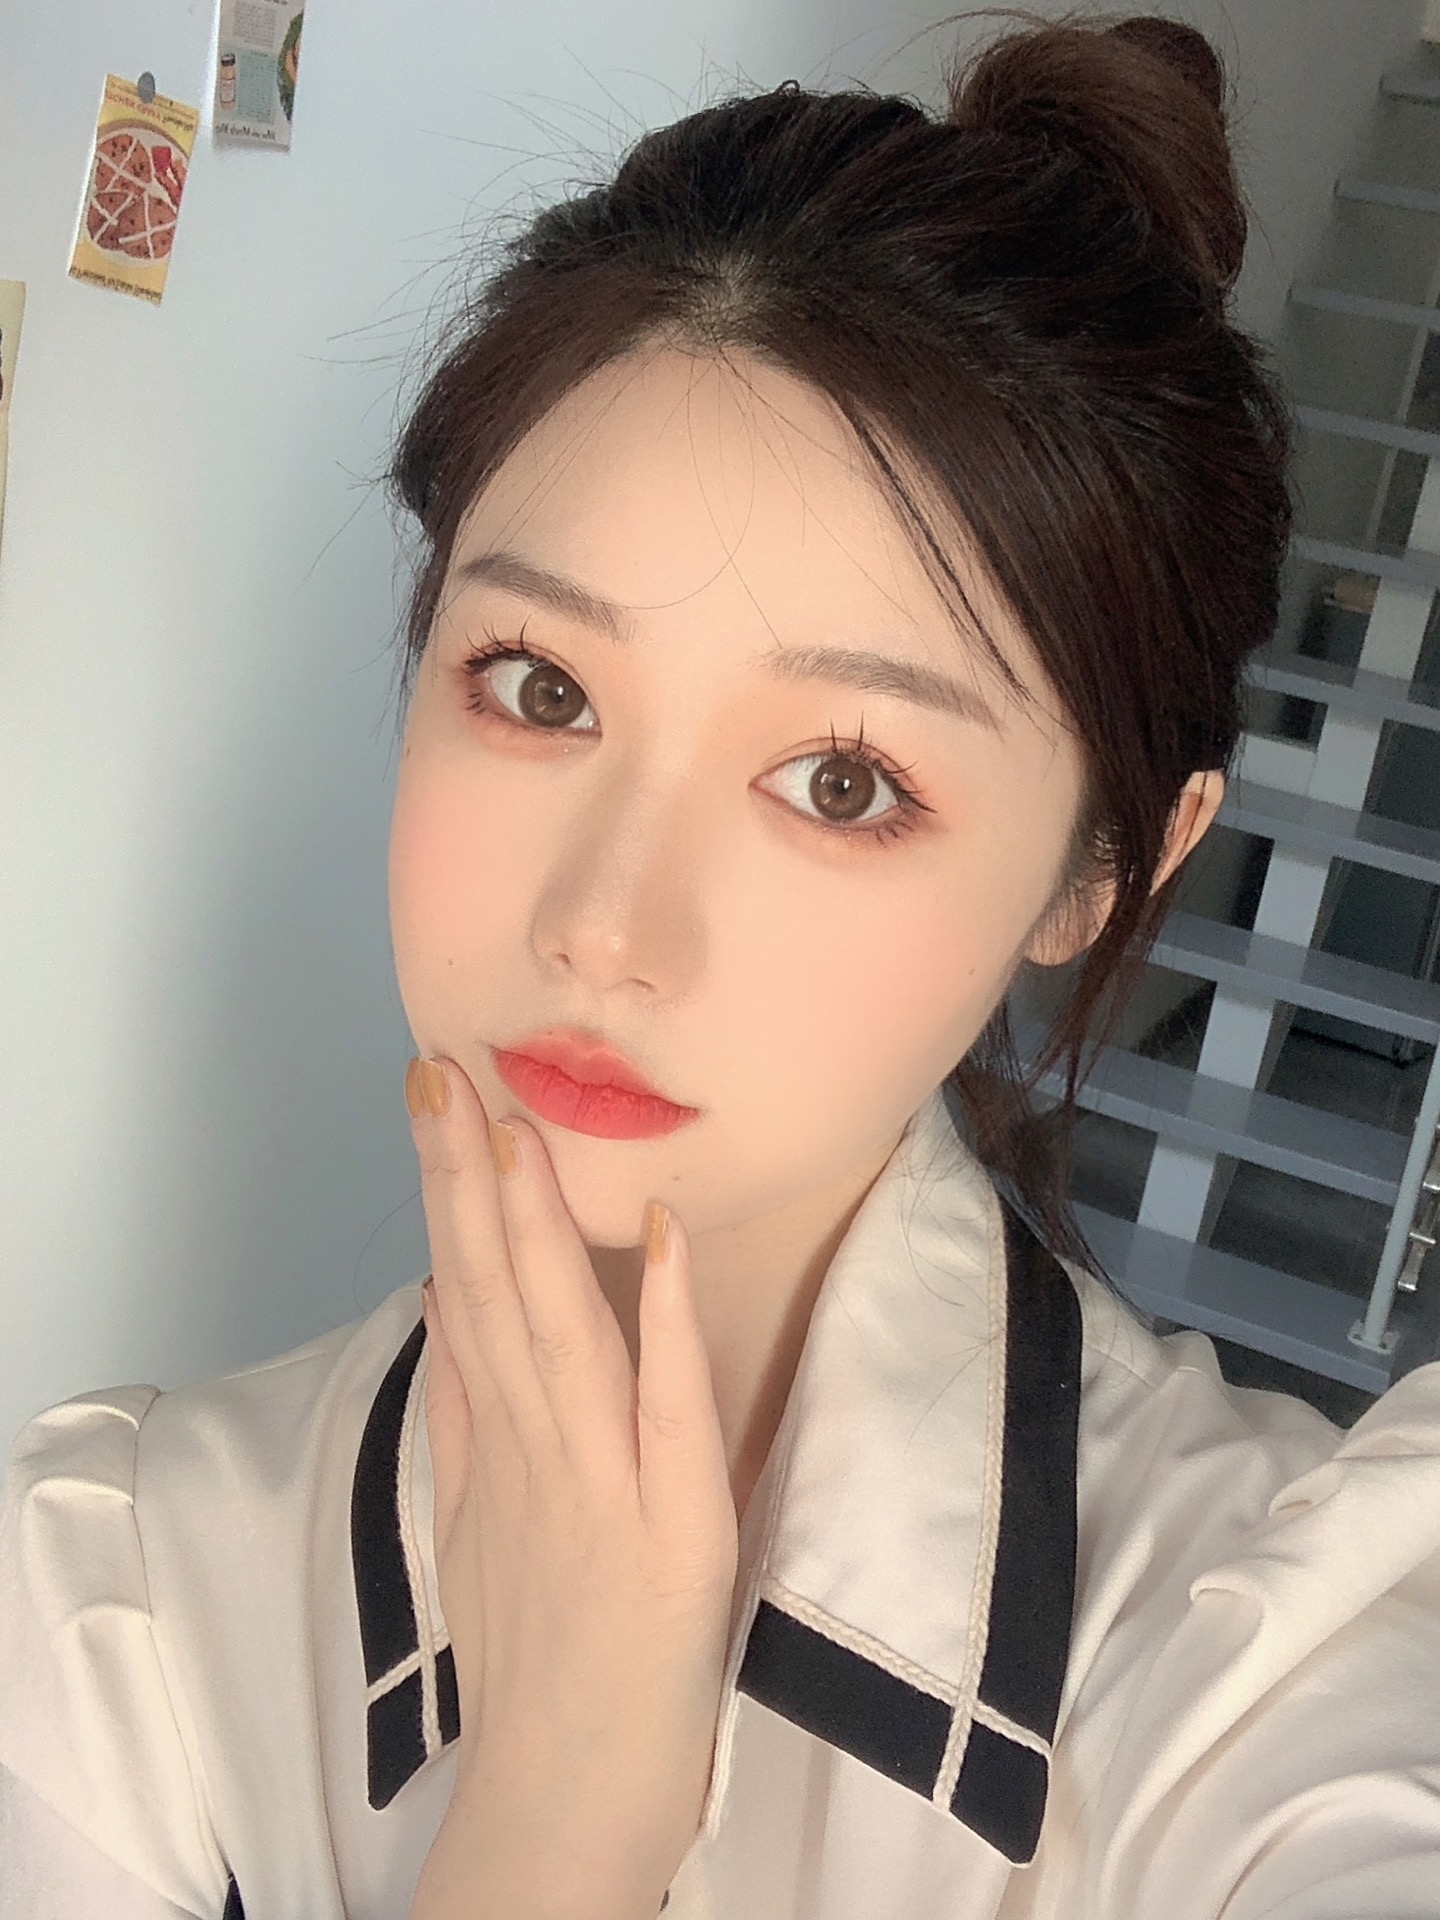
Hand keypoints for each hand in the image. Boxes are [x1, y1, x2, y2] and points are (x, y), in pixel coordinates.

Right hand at [404, 1054, 739, 1907]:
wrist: (563, 1810)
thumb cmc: (533, 1666)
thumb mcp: (470, 1531)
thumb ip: (459, 1416)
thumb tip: (443, 1305)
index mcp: (499, 1443)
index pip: (464, 1289)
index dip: (448, 1190)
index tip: (436, 1095)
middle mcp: (540, 1451)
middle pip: (495, 1296)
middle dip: (469, 1180)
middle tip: (446, 1073)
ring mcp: (602, 1489)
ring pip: (562, 1335)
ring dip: (540, 1230)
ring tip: (521, 1131)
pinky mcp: (675, 1534)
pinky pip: (671, 1413)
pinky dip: (662, 1323)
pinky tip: (657, 1240)